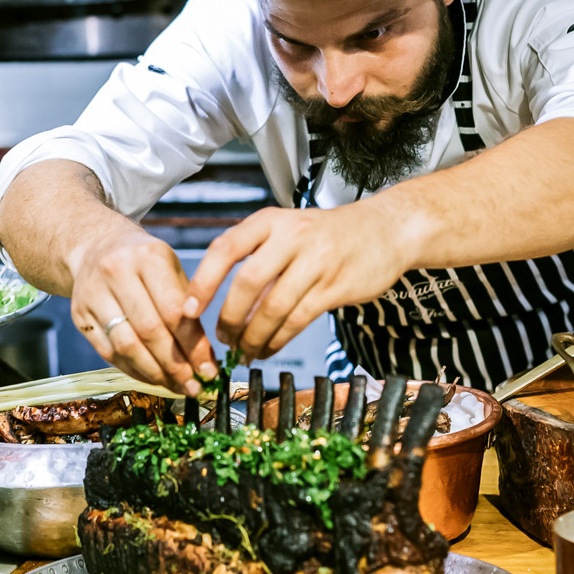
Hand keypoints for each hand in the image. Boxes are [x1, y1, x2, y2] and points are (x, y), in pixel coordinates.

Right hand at [68, 228, 216, 394]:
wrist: (97, 248)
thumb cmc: (145, 264)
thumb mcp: (172, 270)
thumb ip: (189, 309)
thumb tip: (206, 360)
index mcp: (149, 256)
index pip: (174, 310)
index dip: (193, 346)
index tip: (208, 370)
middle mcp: (117, 271)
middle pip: (149, 330)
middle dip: (175, 365)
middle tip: (194, 385)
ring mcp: (93, 293)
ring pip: (126, 345)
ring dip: (154, 373)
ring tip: (175, 385)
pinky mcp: (80, 314)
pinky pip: (108, 352)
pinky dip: (133, 370)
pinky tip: (151, 378)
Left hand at [185, 200, 408, 358]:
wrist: (385, 230)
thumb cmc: (327, 235)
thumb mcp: (287, 229)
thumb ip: (256, 257)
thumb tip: (216, 301)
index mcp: (270, 220)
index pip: (225, 249)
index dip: (202, 283)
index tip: (187, 311)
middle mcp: (291, 236)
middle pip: (247, 283)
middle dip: (229, 318)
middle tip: (222, 339)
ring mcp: (315, 261)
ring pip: (273, 307)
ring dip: (253, 336)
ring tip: (244, 352)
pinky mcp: (334, 286)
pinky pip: (297, 320)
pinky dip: (277, 340)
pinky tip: (267, 350)